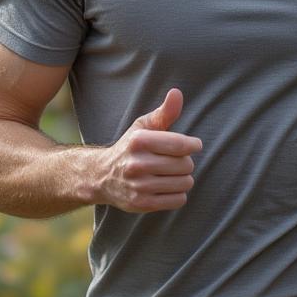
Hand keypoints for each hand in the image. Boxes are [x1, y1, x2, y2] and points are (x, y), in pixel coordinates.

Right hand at [97, 88, 201, 212]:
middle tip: (175, 161)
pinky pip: (178, 200)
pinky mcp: (141, 204)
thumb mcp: (143, 126)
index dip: (193, 145)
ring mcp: (138, 186)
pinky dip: (178, 194)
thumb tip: (177, 93)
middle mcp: (136, 163)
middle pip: (185, 165)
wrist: (102, 177)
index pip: (180, 144)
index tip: (194, 145)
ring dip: (183, 179)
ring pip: (184, 183)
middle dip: (185, 162)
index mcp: (139, 141)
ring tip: (171, 174)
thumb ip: (164, 112)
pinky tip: (167, 187)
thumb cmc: (131, 147)